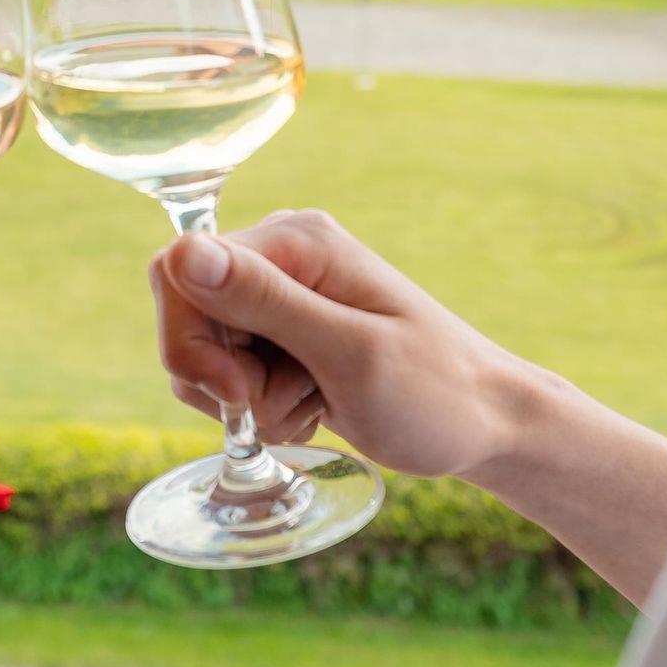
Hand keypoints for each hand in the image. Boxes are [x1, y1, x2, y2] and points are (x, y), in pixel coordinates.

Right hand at [151, 209, 528, 479]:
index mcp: (295, 240)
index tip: (238, 391)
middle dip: (219, 376)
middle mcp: (280, 254)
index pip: (179, 270)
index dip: (189, 338)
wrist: (488, 426)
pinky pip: (227, 369)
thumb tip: (183, 252)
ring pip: (201, 348)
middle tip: (285, 406)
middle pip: (185, 311)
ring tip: (310, 405)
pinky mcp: (282, 333)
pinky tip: (311, 408)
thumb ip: (265, 302)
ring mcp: (280, 294)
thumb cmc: (436, 393)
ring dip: (243, 397)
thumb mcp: (351, 353)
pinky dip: (257, 404)